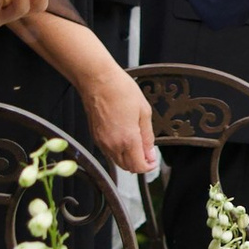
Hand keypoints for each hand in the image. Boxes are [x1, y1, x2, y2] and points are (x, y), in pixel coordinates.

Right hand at [77, 60, 160, 182]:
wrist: (98, 81)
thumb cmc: (120, 90)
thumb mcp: (144, 111)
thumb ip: (148, 136)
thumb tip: (150, 153)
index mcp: (127, 139)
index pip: (138, 167)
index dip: (148, 167)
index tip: (153, 161)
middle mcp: (112, 144)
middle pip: (127, 167)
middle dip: (139, 164)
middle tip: (147, 153)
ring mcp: (102, 142)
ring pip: (117, 161)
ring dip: (128, 158)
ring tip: (137, 144)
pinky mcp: (95, 137)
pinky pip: (108, 152)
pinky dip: (117, 152)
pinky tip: (124, 139)